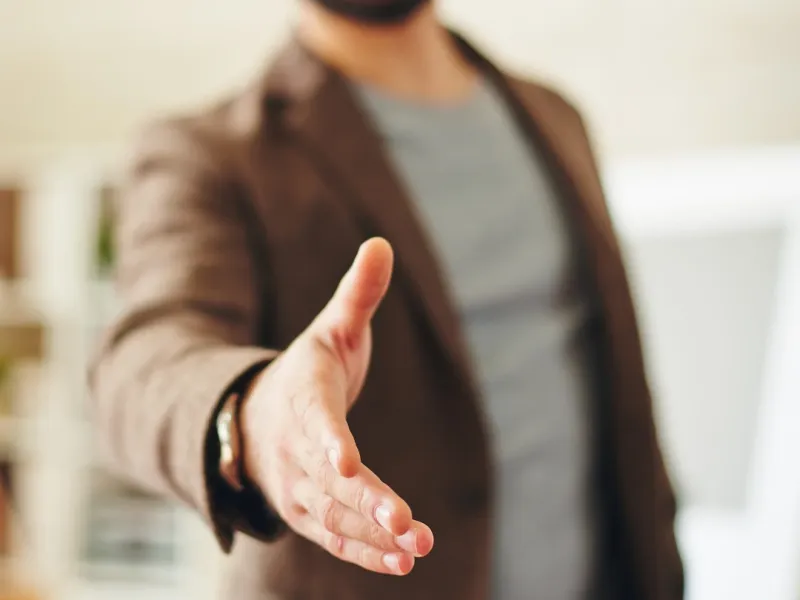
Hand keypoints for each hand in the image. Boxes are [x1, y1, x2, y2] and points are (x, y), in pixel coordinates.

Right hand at [240, 238, 433, 575]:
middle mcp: (295, 448)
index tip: (347, 463)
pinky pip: (336, 536)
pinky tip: (403, 561)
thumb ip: (357, 293)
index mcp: (302, 397)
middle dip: (366, 502)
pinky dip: (365, 551)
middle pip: (329, 480)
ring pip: (335, 515)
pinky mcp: (311, 512)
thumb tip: (381, 242)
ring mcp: (299, 486)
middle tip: (405, 522)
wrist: (257, 419)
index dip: (331, 441)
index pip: (315, 420)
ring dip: (373, 534)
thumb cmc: (306, 371)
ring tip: (416, 546)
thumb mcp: (330, 328)